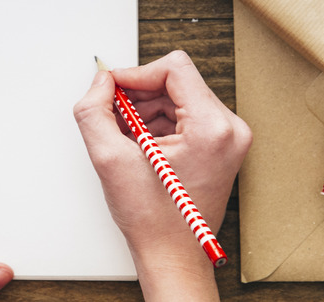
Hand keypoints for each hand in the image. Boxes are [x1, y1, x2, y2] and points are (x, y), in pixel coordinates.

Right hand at [73, 51, 251, 300]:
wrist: (172, 256)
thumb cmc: (153, 220)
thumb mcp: (110, 159)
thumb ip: (94, 111)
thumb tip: (101, 82)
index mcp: (212, 128)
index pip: (174, 68)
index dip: (136, 74)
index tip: (113, 89)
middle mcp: (229, 129)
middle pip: (176, 82)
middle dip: (139, 96)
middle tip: (114, 117)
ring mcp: (228, 138)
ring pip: (178, 98)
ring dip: (146, 111)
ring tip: (127, 139)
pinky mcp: (221, 146)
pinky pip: (185, 116)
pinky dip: (157, 124)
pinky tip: (140, 146)